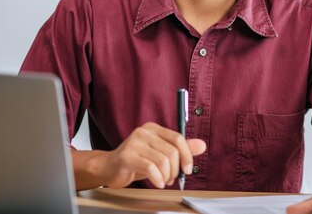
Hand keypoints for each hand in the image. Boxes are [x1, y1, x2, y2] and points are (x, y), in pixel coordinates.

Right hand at [71, 122, 205, 189]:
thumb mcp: (160, 154)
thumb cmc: (136, 161)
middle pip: (172, 151)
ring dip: (167, 176)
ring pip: (163, 161)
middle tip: (172, 178)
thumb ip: (181, 149)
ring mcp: (134, 142)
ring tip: (163, 181)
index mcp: (154, 129)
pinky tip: (158, 183)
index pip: (178, 138)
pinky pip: (150, 168)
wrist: (109, 168)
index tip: (188, 169)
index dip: (187, 155)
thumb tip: (202, 145)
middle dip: (176, 169)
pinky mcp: (127, 155)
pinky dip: (158, 178)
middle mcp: (144, 132)